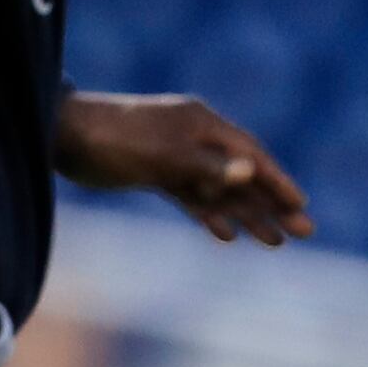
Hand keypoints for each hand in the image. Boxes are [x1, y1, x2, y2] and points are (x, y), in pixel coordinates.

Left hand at [55, 92, 311, 243]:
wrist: (62, 136)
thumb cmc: (115, 140)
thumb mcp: (164, 154)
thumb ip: (208, 165)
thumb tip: (251, 171)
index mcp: (203, 125)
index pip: (251, 155)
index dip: (277, 181)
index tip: (301, 205)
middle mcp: (196, 139)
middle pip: (242, 175)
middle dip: (272, 204)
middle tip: (304, 231)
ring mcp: (176, 156)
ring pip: (220, 190)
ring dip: (247, 214)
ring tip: (276, 242)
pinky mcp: (156, 172)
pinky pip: (192, 196)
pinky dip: (210, 214)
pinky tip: (226, 234)